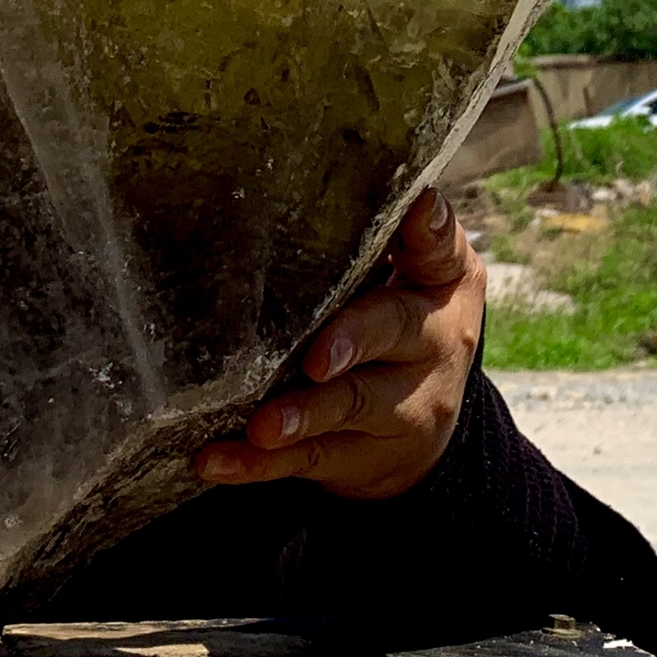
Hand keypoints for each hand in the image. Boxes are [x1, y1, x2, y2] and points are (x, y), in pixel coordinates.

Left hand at [193, 188, 483, 499]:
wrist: (430, 422)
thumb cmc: (412, 318)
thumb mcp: (431, 273)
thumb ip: (417, 236)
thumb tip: (416, 191)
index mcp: (442, 288)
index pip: (440, 255)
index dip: (427, 235)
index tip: (414, 208)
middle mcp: (430, 348)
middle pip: (390, 336)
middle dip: (352, 342)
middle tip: (317, 358)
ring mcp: (395, 410)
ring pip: (346, 409)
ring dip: (302, 416)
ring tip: (263, 424)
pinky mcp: (353, 455)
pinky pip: (304, 459)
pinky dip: (256, 465)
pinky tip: (214, 460)